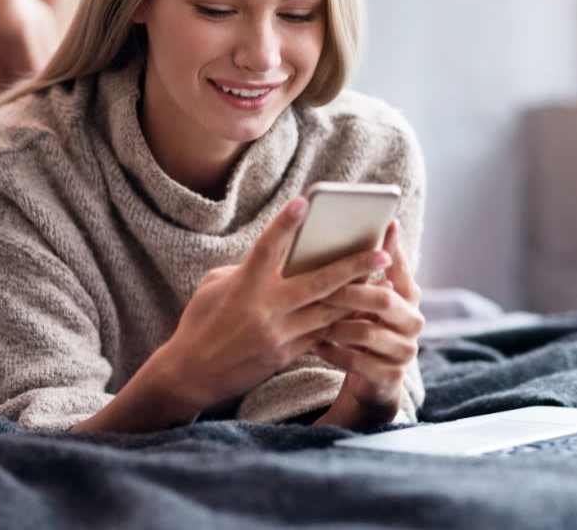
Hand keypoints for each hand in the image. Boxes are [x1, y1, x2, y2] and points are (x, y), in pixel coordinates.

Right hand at [162, 196, 393, 411]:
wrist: (192, 375)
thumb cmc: (201, 322)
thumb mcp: (214, 287)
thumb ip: (246, 269)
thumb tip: (278, 257)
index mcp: (244, 285)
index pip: (267, 247)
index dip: (284, 223)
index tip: (304, 201)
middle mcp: (266, 308)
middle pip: (319, 283)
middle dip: (354, 267)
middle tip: (383, 253)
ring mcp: (279, 334)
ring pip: (329, 311)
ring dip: (359, 295)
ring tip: (384, 281)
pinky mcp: (286, 354)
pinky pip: (322, 334)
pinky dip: (342, 320)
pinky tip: (363, 310)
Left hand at [314, 218, 424, 426]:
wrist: (371, 380)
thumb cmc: (364, 328)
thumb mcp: (367, 302)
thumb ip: (364, 276)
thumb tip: (341, 234)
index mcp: (410, 298)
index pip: (401, 269)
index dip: (393, 249)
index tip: (384, 224)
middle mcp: (414, 322)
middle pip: (383, 299)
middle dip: (350, 292)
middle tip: (323, 287)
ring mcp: (404, 351)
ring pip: (366, 332)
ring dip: (336, 325)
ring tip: (313, 319)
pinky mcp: (390, 377)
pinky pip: (356, 361)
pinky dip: (333, 351)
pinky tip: (316, 344)